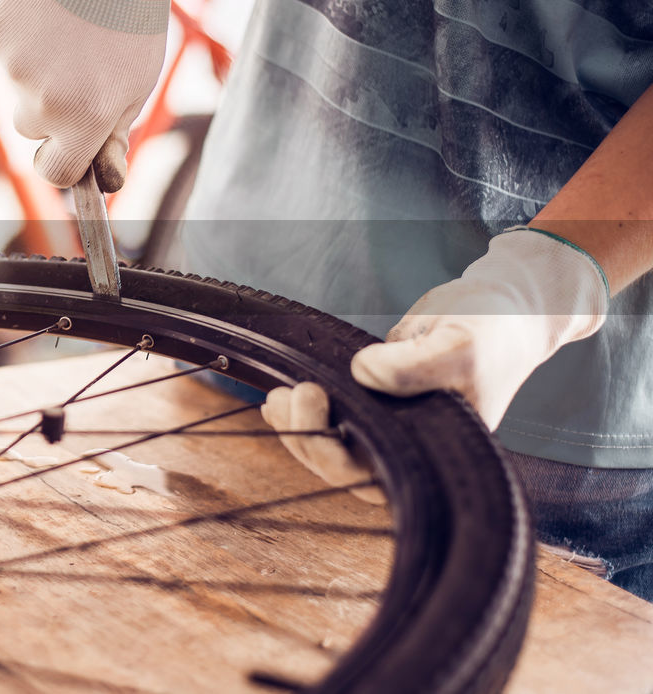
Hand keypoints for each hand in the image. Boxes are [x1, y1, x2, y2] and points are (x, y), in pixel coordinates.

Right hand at [0, 0, 174, 190]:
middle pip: (31, 127)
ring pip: (17, 84)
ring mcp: (14, 64)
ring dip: (37, 66)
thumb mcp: (138, 81)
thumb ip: (114, 132)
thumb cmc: (132, 14)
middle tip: (81, 64)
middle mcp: (42, 99)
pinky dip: (21, 34)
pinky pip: (4, 48)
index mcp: (83, 118)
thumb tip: (105, 180)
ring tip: (69, 27)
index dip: (61, 161)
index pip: (55, 172)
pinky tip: (49, 9)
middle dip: (50, 108)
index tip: (66, 147)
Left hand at [261, 228, 608, 498]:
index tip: (314, 397)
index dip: (331, 452)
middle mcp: (414, 445)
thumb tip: (362, 373)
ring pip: (337, 447)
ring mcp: (395, 423)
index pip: (374, 478)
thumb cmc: (496, 332)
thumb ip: (413, 366)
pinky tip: (282, 397)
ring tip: (275, 398)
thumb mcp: (459, 345)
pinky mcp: (380, 398)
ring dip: (299, 427)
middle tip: (288, 395)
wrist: (508, 305)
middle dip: (307, 438)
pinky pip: (339, 417)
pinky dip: (307, 412)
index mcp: (438, 452)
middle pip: (347, 469)